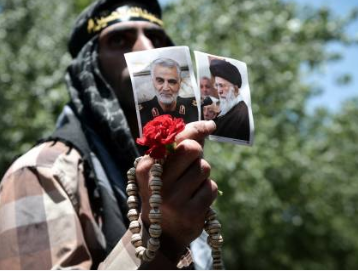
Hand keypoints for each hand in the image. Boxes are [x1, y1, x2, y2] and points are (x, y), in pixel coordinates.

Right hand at [136, 120, 218, 261]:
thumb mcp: (164, 169)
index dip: (195, 128)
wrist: (161, 233)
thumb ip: (182, 145)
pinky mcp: (190, 213)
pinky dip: (207, 191)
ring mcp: (173, 199)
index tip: (210, 125)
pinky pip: (211, 188)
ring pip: (204, 168)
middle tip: (190, 167)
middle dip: (197, 155)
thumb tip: (208, 124)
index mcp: (146, 167)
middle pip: (192, 149)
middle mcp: (157, 182)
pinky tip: (196, 200)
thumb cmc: (166, 191)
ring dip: (202, 176)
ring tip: (190, 187)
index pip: (175, 139)